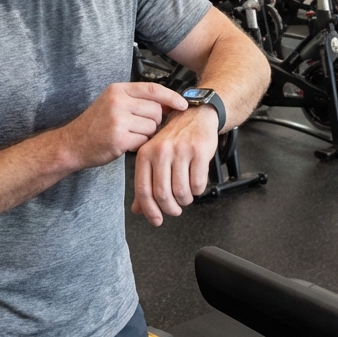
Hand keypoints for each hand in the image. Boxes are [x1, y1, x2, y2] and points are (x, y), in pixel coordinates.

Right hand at [62, 82, 187, 169]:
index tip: (183, 105)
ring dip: (146, 134)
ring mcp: (117, 120)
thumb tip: (169, 104)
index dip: (172, 97)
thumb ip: (137, 100)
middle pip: (156, 110)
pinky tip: (124, 143)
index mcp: (117, 89)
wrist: (72, 144)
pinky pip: (143, 141)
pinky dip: (138, 145)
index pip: (153, 89)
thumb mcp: (113, 103)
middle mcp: (117, 101)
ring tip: (129, 135)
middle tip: (138, 127)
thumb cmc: (95, 125)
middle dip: (153, 121)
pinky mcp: (119, 138)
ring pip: (152, 127)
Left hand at [131, 106, 218, 225]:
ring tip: (186, 195)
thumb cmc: (173, 139)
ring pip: (182, 191)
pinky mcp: (199, 151)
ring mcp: (181, 151)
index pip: (143, 190)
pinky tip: (196, 183)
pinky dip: (197, 190)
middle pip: (163, 194)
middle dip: (170, 208)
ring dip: (185, 200)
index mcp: (145, 154)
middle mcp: (161, 151)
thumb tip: (138, 210)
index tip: (156, 220)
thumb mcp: (153, 157)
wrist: (195, 116)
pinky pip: (198, 183)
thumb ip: (145, 183)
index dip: (150, 210)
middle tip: (175, 210)